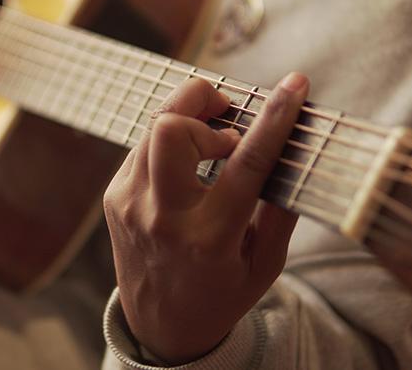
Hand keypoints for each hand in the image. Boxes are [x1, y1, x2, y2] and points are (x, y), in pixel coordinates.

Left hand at [103, 72, 308, 364]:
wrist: (160, 326)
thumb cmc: (221, 293)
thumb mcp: (266, 265)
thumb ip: (282, 209)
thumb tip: (295, 150)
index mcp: (210, 237)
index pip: (246, 163)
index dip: (274, 118)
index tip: (294, 84)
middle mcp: (163, 216)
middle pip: (172, 128)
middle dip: (204, 103)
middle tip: (229, 115)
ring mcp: (131, 203)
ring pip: (153, 127)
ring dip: (188, 116)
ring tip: (214, 135)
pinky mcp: (115, 195)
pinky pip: (142, 144)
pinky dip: (169, 138)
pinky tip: (188, 159)